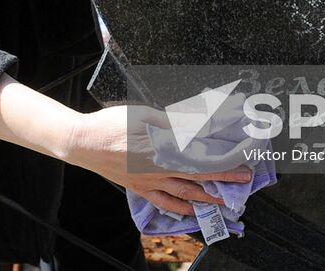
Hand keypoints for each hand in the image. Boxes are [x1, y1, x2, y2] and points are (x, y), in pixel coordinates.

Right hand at [63, 105, 252, 215]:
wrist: (82, 142)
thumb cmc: (111, 124)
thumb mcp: (143, 115)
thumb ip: (171, 122)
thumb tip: (196, 124)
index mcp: (161, 150)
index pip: (199, 159)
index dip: (221, 164)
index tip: (240, 165)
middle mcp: (158, 170)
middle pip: (196, 178)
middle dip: (222, 182)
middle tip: (242, 183)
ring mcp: (148, 182)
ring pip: (183, 194)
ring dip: (205, 198)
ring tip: (222, 201)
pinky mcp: (138, 188)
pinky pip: (163, 202)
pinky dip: (179, 208)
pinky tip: (190, 209)